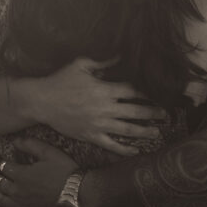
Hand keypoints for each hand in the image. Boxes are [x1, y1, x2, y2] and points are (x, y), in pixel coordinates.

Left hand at [0, 138, 76, 206]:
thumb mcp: (50, 153)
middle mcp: (17, 191)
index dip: (3, 164)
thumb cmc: (65, 172)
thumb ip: (31, 145)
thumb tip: (15, 140)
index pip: (5, 167)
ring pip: (2, 200)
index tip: (4, 163)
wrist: (77, 195)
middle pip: (1, 184)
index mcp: (21, 174)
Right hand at [17, 57, 169, 154]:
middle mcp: (104, 108)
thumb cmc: (60, 80)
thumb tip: (120, 55)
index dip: (146, 93)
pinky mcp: (90, 136)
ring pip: (127, 130)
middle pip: (135, 111)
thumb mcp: (81, 65)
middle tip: (165, 114)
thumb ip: (103, 62)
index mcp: (104, 89)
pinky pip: (111, 144)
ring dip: (144, 131)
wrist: (41, 101)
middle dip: (152, 112)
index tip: (157, 94)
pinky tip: (135, 151)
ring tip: (157, 132)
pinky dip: (124, 149)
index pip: (132, 91)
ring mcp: (98, 124)